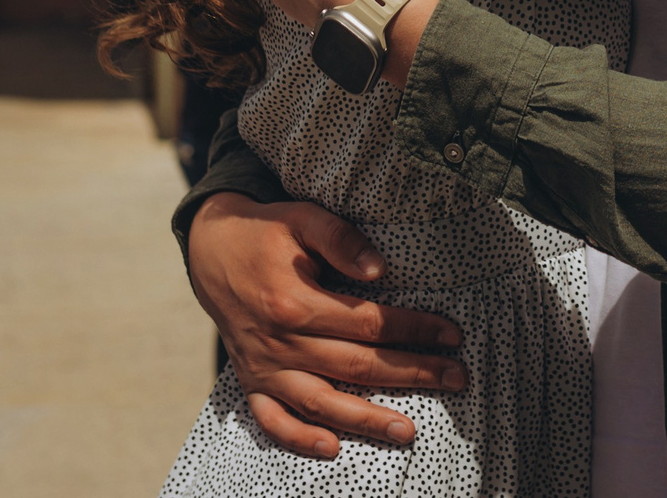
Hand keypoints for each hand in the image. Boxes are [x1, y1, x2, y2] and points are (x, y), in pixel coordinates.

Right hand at [186, 193, 465, 458]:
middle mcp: (279, 342)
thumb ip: (342, 240)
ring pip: (321, 402)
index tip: (452, 334)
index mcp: (294, 302)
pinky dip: (299, 438)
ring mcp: (263, 367)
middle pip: (356, 366)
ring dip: (366, 419)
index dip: (414, 329)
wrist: (209, 249)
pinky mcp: (250, 380)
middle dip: (411, 374)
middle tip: (457, 379)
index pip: (369, 323)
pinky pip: (272, 420)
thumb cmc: (266, 231)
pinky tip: (333, 448)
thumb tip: (380, 269)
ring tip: (408, 432)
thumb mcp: (304, 218)